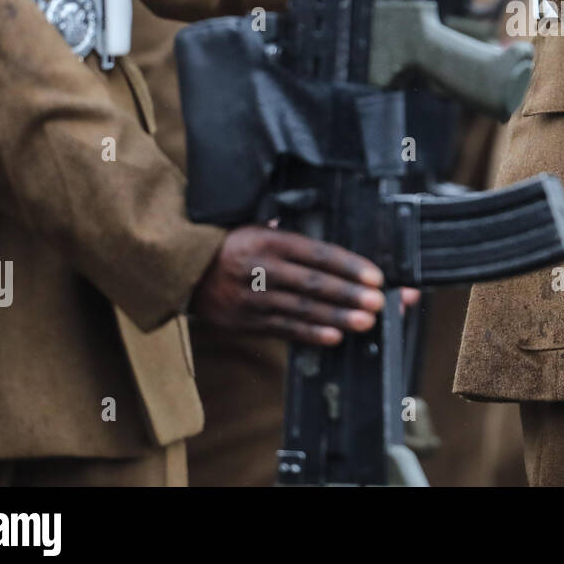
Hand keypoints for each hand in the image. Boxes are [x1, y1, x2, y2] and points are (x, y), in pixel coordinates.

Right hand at [191, 225, 419, 345]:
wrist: (184, 270)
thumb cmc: (233, 244)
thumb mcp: (258, 226)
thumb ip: (292, 234)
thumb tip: (332, 239)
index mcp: (268, 240)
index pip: (316, 253)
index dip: (348, 266)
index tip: (374, 276)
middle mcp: (261, 268)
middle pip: (313, 283)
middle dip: (349, 294)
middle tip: (378, 302)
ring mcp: (253, 298)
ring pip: (302, 309)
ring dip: (337, 317)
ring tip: (365, 322)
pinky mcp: (246, 321)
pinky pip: (284, 329)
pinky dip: (311, 334)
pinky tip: (334, 336)